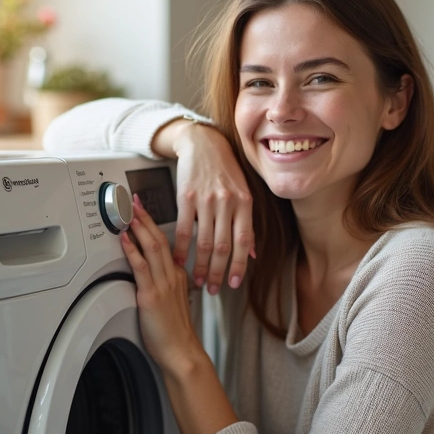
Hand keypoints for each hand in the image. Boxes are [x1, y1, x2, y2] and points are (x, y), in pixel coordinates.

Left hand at [120, 193, 203, 372]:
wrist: (182, 352)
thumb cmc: (175, 333)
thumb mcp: (174, 302)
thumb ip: (166, 285)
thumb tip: (153, 276)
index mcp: (178, 275)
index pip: (165, 243)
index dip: (153, 225)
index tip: (144, 212)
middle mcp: (172, 275)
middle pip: (159, 239)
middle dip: (145, 217)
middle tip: (134, 201)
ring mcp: (162, 284)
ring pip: (152, 248)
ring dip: (139, 227)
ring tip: (128, 211)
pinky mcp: (151, 295)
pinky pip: (141, 267)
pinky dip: (132, 250)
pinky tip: (125, 239)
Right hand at [158, 119, 255, 294]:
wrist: (203, 144)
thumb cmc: (225, 170)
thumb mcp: (244, 193)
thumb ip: (247, 224)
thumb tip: (253, 253)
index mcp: (245, 203)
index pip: (244, 242)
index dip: (240, 266)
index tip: (234, 284)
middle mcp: (227, 203)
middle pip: (223, 247)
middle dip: (218, 273)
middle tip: (213, 289)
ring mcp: (207, 201)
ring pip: (204, 242)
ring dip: (200, 266)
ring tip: (198, 280)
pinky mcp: (186, 197)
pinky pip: (185, 230)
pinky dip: (182, 249)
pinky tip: (180, 261)